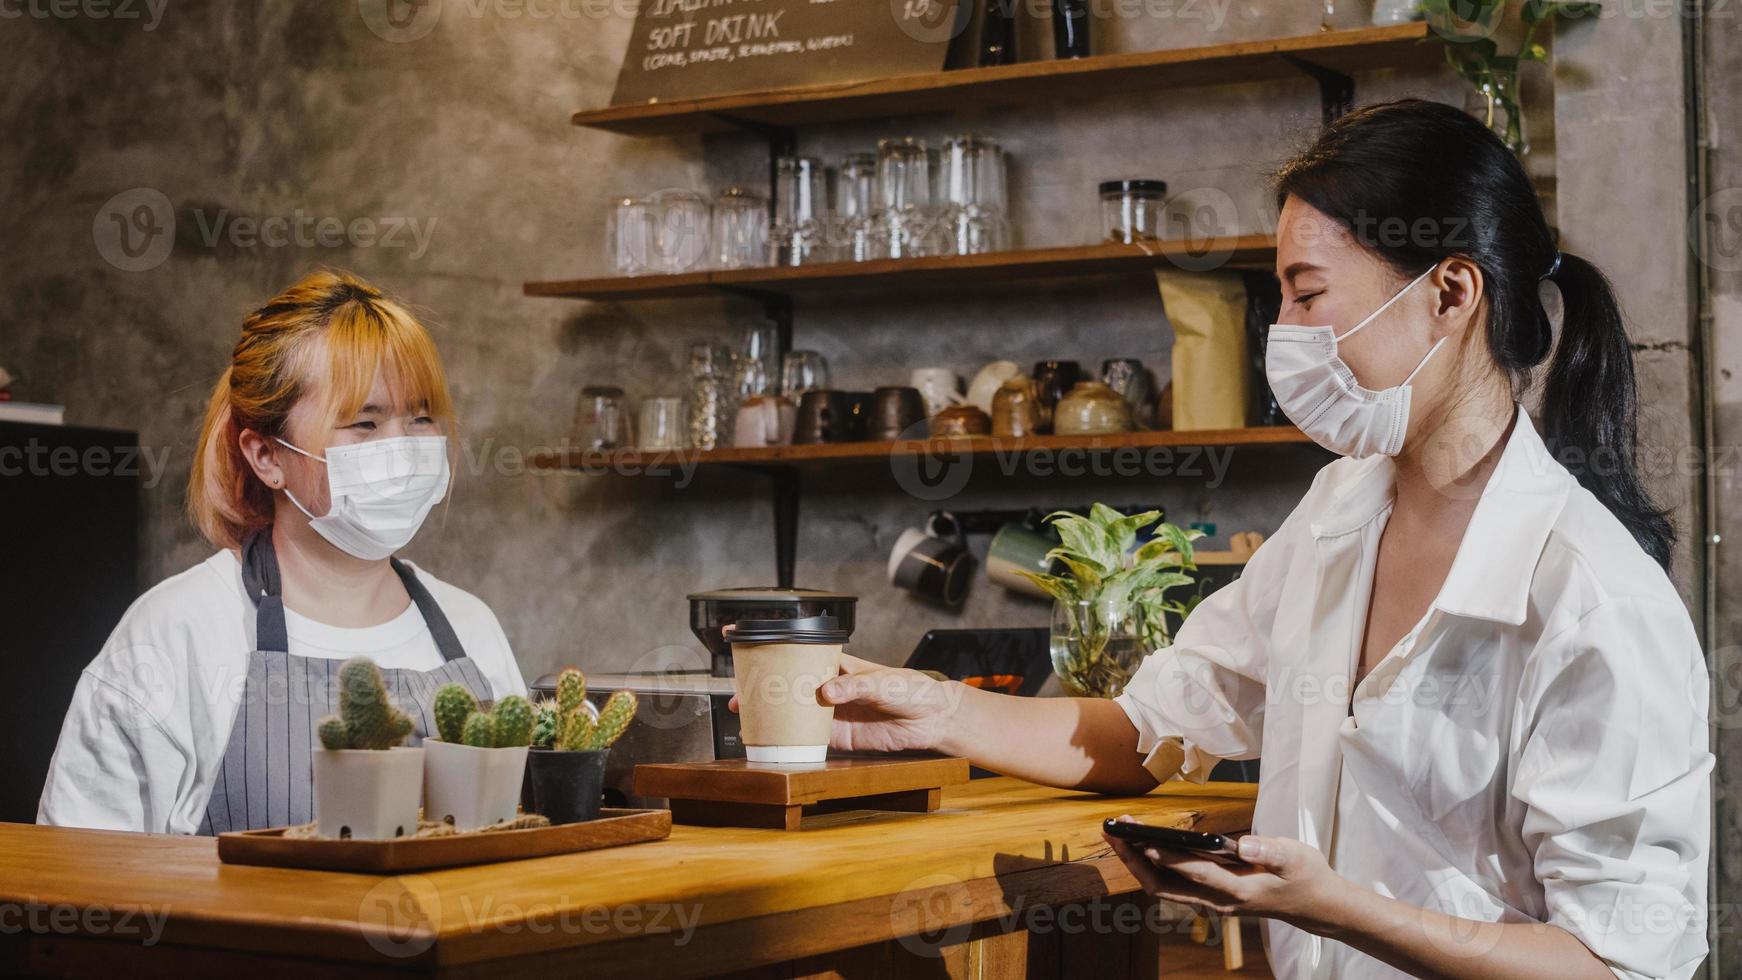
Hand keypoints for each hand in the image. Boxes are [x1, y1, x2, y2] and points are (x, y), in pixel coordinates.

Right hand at [727, 653, 961, 753]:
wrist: (933, 720)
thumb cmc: (912, 690)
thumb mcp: (884, 683)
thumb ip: (856, 686)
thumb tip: (828, 692)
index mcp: (838, 666)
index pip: (801, 658)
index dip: (776, 658)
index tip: (752, 660)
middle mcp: (831, 689)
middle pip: (791, 689)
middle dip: (764, 693)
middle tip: (741, 700)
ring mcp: (833, 714)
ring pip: (796, 715)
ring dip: (774, 719)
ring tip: (751, 722)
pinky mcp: (841, 737)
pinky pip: (812, 739)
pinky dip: (794, 741)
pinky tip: (777, 743)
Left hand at [1102, 817, 1348, 928]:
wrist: (1314, 904)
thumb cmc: (1304, 875)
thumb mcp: (1295, 857)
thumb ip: (1269, 851)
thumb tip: (1244, 844)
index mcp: (1239, 892)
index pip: (1196, 873)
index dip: (1168, 858)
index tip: (1143, 841)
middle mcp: (1219, 901)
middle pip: (1165, 886)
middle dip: (1135, 859)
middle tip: (1112, 830)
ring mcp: (1212, 901)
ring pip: (1163, 887)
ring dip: (1137, 862)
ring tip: (1116, 834)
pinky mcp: (1209, 896)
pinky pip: (1171, 885)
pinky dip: (1151, 866)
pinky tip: (1139, 846)